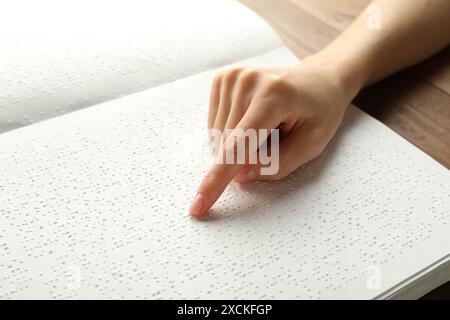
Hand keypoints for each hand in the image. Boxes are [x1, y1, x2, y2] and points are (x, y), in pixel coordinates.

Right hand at [189, 58, 360, 218]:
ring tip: (268, 125)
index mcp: (273, 96)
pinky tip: (252, 119)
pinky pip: (215, 126)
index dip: (217, 180)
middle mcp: (247, 81)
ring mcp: (232, 77)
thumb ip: (278, 164)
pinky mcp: (222, 80)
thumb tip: (239, 175)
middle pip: (227, 146)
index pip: (238, 146)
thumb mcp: (312, 144)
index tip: (198, 205)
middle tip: (278, 136)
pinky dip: (231, 134)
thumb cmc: (319, 112)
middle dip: (247, 156)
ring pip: (218, 138)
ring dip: (239, 145)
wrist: (317, 80)